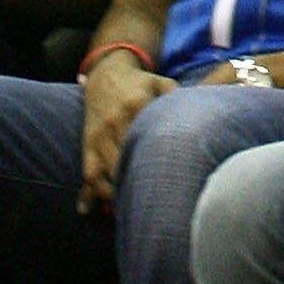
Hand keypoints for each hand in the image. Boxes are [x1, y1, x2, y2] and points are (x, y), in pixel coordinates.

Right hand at [78, 55, 172, 211]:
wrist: (106, 74)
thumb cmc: (141, 83)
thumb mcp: (162, 83)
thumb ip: (177, 99)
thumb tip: (196, 122)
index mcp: (137, 104)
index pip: (144, 138)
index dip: (152, 162)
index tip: (164, 182)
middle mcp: (116, 121)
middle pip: (122, 161)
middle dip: (132, 184)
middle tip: (148, 203)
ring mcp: (99, 134)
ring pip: (102, 173)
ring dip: (112, 194)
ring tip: (126, 208)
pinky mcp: (87, 143)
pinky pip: (87, 173)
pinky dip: (91, 192)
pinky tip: (94, 207)